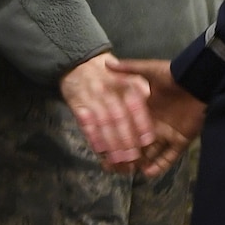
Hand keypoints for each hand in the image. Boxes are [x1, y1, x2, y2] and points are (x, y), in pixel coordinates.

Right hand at [59, 52, 155, 169]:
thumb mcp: (125, 71)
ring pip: (103, 124)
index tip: (147, 141)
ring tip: (118, 161)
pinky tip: (99, 151)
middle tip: (133, 159)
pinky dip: (93, 137)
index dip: (141, 123)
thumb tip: (148, 93)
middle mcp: (108, 90)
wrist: (79, 62)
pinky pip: (85, 123)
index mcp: (124, 82)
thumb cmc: (108, 71)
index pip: (135, 105)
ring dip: (110, 143)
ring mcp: (92, 97)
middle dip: (126, 139)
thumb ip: (139, 82)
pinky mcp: (77, 104)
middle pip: (119, 118)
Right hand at [107, 57, 204, 178]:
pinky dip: (160, 166)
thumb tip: (108, 62)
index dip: (117, 135)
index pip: (128, 125)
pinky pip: (169, 157)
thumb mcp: (149, 70)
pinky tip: (147, 173)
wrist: (199, 81)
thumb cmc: (174, 75)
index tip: (105, 146)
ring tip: (127, 172)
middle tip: (113, 166)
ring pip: (152, 153)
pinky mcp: (181, 140)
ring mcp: (168, 133)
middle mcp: (154, 124)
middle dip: (127, 154)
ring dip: (141, 162)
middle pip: (138, 143)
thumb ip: (130, 68)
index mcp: (145, 109)